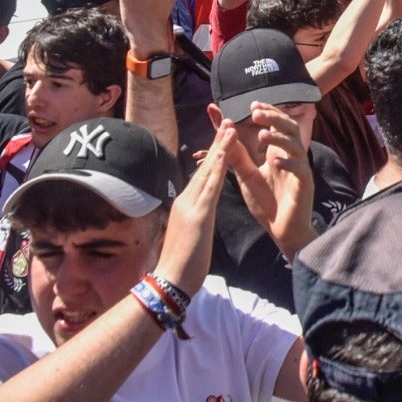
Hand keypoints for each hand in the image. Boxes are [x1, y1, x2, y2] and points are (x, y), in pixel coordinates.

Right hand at [154, 126, 234, 295]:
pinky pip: (212, 186)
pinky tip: (228, 153)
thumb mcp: (191, 233)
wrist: (170, 281)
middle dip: (218, 143)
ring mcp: (191, 205)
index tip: (223, 136)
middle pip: (205, 166)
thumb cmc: (182, 262)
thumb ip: (195, 218)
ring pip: (208, 171)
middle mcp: (186, 199)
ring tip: (231, 127)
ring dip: (221, 148)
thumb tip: (199, 210)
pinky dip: (220, 167)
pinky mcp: (198, 215)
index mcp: (186, 204)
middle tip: (227, 120)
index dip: (214, 154)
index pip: (203, 174)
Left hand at [223, 105, 317, 259]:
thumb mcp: (246, 176)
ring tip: (262, 136)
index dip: (268, 112)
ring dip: (279, 138)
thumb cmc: (266, 203)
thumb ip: (237, 155)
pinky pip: (300, 169)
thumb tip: (225, 132)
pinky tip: (274, 161)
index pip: (277, 125)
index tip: (252, 105)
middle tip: (256, 112)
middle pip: (289, 128)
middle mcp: (292, 157)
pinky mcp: (305, 185)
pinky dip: (289, 163)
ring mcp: (300, 170)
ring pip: (296, 145)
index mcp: (278, 152)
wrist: (281, 230)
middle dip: (274, 117)